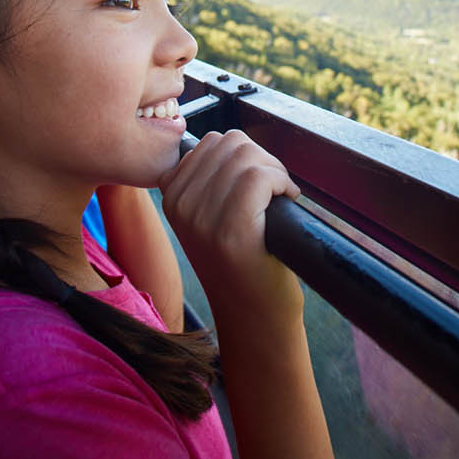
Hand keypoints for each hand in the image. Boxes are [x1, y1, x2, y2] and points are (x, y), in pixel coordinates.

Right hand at [157, 130, 301, 329]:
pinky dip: (282, 181)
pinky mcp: (231, 230)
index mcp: (171, 197)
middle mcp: (180, 205)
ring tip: (278, 197)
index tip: (256, 184)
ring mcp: (202, 218)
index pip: (211, 141)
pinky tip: (287, 200)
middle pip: (231, 142)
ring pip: (246, 155)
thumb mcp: (208, 219)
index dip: (245, 156)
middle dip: (262, 160)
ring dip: (275, 170)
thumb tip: (234, 142)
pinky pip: (259, 176)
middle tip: (273, 191)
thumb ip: (208, 181)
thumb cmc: (241, 265)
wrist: (253, 316)